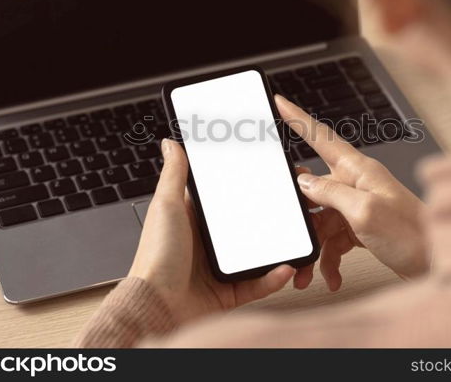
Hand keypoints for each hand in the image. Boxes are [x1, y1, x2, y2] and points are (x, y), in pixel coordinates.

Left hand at [128, 139, 296, 323]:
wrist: (156, 306)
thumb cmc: (155, 257)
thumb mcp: (166, 206)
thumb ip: (174, 174)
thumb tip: (171, 143)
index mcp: (195, 220)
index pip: (225, 198)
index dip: (246, 186)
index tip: (267, 176)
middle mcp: (208, 243)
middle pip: (247, 225)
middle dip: (271, 217)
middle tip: (294, 205)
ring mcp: (221, 268)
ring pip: (258, 254)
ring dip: (278, 247)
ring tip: (295, 236)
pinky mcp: (229, 292)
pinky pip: (259, 283)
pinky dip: (273, 277)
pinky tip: (285, 267)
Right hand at [276, 95, 429, 289]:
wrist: (439, 263)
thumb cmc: (413, 235)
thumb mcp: (364, 212)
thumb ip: (330, 193)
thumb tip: (304, 181)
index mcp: (358, 170)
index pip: (320, 136)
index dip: (297, 118)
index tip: (279, 102)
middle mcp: (357, 184)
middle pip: (313, 187)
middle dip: (299, 212)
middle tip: (287, 225)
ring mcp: (358, 206)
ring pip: (321, 219)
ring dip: (315, 247)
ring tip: (308, 269)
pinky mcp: (361, 228)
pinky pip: (334, 240)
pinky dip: (329, 260)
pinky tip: (331, 275)